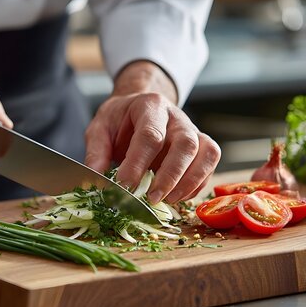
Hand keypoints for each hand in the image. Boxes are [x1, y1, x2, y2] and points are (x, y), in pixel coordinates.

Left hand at [85, 61, 220, 203]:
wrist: (139, 107)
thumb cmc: (120, 119)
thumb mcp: (100, 128)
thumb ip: (96, 153)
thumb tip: (95, 181)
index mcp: (150, 106)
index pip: (150, 135)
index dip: (138, 163)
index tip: (124, 186)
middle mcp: (177, 117)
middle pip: (185, 144)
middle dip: (170, 176)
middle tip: (151, 198)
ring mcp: (193, 131)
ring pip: (207, 153)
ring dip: (190, 182)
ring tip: (169, 200)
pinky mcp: (201, 146)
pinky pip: (210, 165)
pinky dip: (197, 185)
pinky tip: (178, 197)